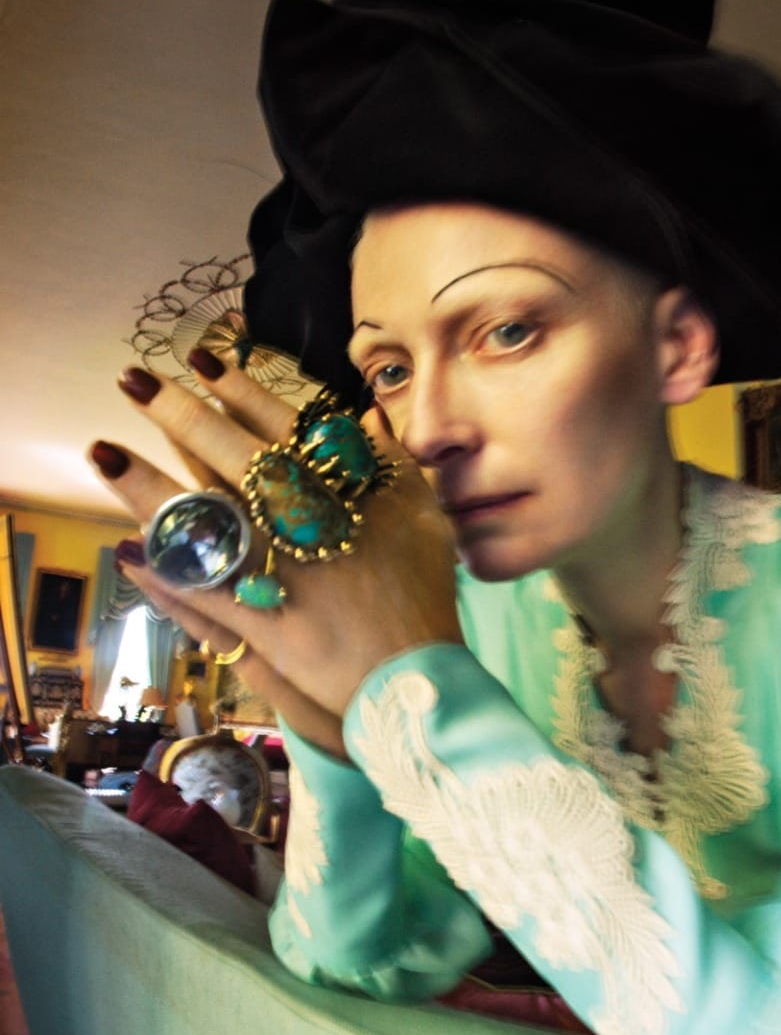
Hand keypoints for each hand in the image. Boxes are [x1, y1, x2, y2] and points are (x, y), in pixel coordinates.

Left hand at [91, 360, 461, 757]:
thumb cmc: (423, 593)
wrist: (416, 675)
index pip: (280, 426)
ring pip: (202, 518)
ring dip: (146, 485)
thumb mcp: (422, 516)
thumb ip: (392, 461)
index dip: (237, 389)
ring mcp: (274, 571)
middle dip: (177, 414)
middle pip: (230, 456)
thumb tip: (364, 414)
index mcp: (340, 491)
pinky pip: (199, 590)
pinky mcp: (256, 621)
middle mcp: (301, 522)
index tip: (198, 359)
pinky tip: (126, 547)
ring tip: (103, 453)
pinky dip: (161, 571)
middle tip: (131, 381)